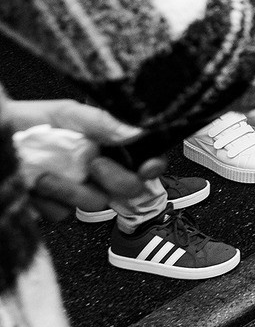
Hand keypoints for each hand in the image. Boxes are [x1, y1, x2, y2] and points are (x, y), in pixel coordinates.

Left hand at [0, 98, 157, 222]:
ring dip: (70, 190)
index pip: (145, 159)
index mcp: (109, 144)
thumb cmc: (30, 121)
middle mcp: (99, 168)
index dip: (152, 167)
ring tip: (45, 174)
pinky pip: (62, 213)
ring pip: (94, 203)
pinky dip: (47, 201)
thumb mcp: (67, 113)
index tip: (147, 168)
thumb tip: (134, 132)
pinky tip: (34, 184)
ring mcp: (78, 188)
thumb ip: (100, 122)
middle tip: (95, 163)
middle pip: (129, 188)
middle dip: (116, 179)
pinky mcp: (55, 205)